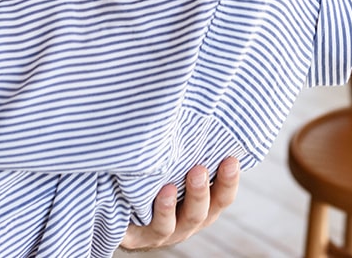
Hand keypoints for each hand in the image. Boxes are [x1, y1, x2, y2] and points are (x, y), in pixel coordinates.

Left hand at [119, 157, 239, 250]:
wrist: (120, 205)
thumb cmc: (159, 174)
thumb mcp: (177, 164)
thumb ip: (190, 149)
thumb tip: (202, 113)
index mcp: (202, 204)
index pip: (222, 197)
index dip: (229, 181)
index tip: (231, 159)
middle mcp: (187, 221)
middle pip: (201, 213)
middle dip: (201, 192)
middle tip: (199, 170)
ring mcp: (165, 232)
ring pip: (176, 225)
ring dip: (171, 207)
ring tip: (170, 187)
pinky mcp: (139, 238)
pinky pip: (149, 230)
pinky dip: (157, 214)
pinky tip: (153, 197)